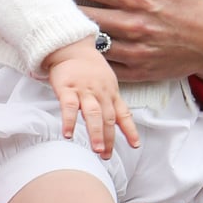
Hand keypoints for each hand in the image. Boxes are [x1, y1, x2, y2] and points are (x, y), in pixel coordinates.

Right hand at [44, 38, 139, 156]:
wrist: (71, 47)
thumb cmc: (89, 68)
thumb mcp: (107, 83)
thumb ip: (111, 102)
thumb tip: (118, 121)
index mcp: (110, 93)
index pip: (123, 114)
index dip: (130, 130)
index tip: (135, 145)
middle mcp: (100, 93)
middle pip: (108, 118)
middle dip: (109, 138)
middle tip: (106, 155)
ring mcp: (84, 90)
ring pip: (93, 114)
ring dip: (96, 132)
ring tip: (96, 149)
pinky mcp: (67, 88)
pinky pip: (68, 107)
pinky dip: (69, 121)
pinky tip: (68, 134)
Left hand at [66, 0, 202, 82]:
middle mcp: (134, 25)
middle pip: (83, 15)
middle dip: (62, 5)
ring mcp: (135, 52)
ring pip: (89, 43)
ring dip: (72, 33)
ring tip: (57, 23)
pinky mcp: (138, 71)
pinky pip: (103, 66)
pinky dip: (88, 57)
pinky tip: (78, 47)